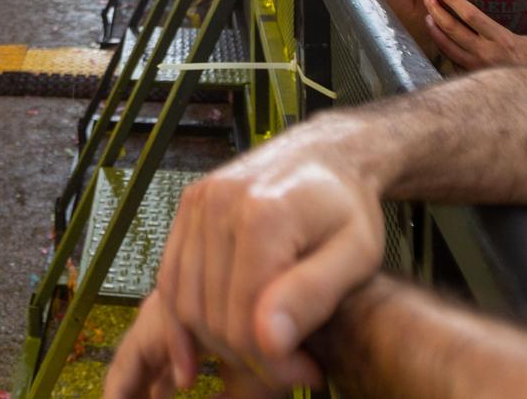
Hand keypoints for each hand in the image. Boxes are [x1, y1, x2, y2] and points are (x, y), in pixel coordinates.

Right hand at [109, 126, 386, 394]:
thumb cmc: (348, 206)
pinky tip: (193, 354)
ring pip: (185, 303)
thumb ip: (312, 295)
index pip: (246, 321)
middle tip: (289, 369)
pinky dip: (179, 320)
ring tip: (258, 355)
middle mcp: (220, 204)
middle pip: (213, 316)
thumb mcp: (356, 254)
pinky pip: (170, 278)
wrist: (328, 154)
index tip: (308, 372)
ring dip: (215, 343)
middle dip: (249, 357)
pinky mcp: (188, 206)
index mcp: (263, 216)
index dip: (275, 363)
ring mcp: (199, 202)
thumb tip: (267, 340)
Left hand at [424, 0, 526, 70]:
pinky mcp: (473, 77)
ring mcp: (476, 67)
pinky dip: (443, 48)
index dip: (454, 1)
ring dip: (434, 30)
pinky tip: (439, 39)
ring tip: (428, 16)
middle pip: (453, 30)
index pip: (471, 16)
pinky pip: (453, 61)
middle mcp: (485, 53)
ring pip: (447, 47)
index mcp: (502, 40)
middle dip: (437, 12)